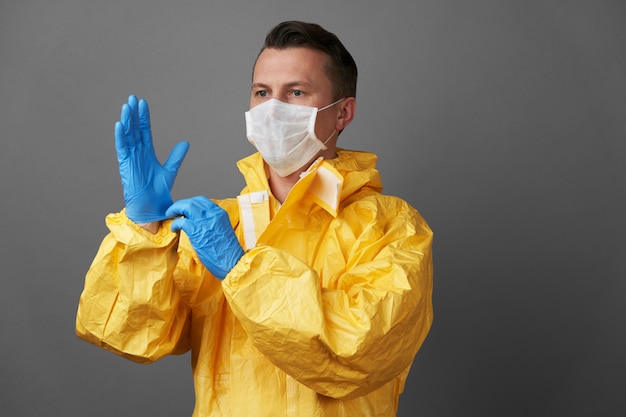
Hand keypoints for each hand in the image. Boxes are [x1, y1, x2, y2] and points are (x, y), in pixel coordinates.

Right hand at [115, 95, 188, 222]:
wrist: (152, 205)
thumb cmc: (158, 190)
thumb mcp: (170, 170)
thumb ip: (176, 156)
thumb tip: (185, 143)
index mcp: (146, 152)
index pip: (144, 130)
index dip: (144, 117)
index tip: (143, 103)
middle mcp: (137, 153)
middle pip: (134, 129)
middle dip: (134, 114)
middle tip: (132, 98)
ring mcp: (130, 158)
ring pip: (127, 135)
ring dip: (127, 121)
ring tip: (127, 106)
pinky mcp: (126, 165)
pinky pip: (122, 148)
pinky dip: (120, 136)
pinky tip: (119, 124)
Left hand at [166, 196, 244, 279]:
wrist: (232, 262)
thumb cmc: (228, 252)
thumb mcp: (223, 230)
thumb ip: (213, 223)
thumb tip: (199, 223)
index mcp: (220, 213)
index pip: (202, 201)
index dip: (190, 203)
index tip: (184, 207)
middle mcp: (212, 214)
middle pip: (192, 202)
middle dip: (180, 204)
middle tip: (173, 210)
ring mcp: (204, 221)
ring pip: (186, 207)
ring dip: (175, 209)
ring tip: (170, 215)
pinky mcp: (196, 231)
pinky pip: (181, 221)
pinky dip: (175, 224)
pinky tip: (174, 229)